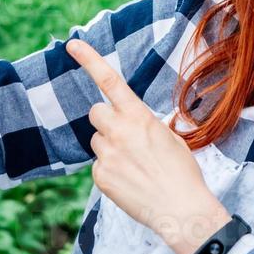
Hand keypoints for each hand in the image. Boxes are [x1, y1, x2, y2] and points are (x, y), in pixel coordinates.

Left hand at [65, 37, 230, 253]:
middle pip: (96, 113)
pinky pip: (99, 166)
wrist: (181, 209)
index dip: (89, 59)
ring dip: (111, 148)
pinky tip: (130, 182)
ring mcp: (107, 154)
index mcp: (139, 116)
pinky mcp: (100, 176)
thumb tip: (134, 124)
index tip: (72, 44)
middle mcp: (119, 131)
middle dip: (106, 121)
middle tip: (125, 137)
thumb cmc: (182, 173)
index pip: (109, 81)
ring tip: (135, 166)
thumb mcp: (169, 138)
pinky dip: (111, 172)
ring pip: (97, 141)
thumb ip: (145, 125)